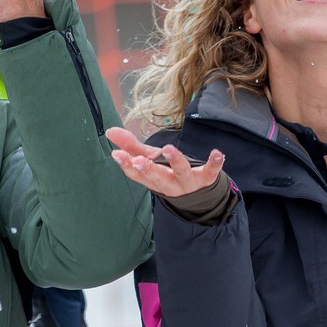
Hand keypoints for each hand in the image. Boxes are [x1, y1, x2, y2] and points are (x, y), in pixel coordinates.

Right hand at [107, 129, 223, 196]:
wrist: (198, 197)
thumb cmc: (168, 173)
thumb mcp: (150, 160)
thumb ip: (130, 146)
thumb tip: (109, 130)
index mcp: (153, 179)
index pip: (137, 175)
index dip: (127, 166)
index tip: (117, 155)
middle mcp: (168, 184)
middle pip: (157, 177)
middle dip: (147, 169)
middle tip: (139, 160)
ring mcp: (187, 182)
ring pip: (181, 172)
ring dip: (175, 160)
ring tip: (168, 149)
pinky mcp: (206, 179)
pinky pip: (210, 172)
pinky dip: (214, 163)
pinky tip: (217, 153)